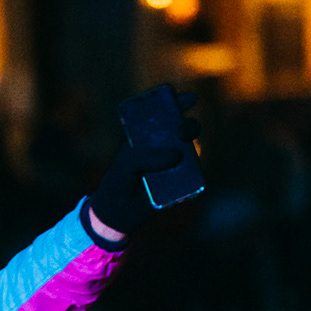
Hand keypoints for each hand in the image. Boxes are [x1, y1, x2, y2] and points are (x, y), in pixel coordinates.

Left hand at [88, 92, 197, 235]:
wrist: (117, 211)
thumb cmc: (119, 179)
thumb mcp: (127, 163)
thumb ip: (145, 155)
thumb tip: (175, 155)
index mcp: (150, 133)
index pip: (167, 111)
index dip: (178, 101)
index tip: (187, 99)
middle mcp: (166, 145)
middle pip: (185, 128)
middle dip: (188, 125)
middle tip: (180, 131)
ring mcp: (175, 163)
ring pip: (192, 150)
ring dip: (193, 147)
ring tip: (182, 151)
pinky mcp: (181, 183)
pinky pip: (193, 176)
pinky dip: (193, 173)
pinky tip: (185, 175)